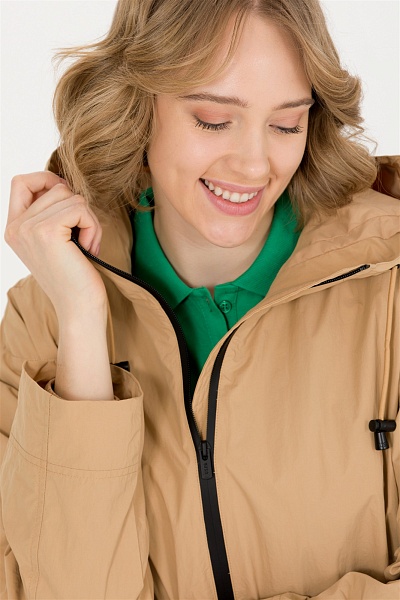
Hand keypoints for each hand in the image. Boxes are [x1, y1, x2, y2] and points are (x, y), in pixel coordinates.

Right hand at [5, 171, 106, 320]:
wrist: (79, 307)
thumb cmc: (74, 276)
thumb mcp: (56, 241)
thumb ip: (51, 213)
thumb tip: (64, 183)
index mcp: (13, 228)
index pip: (21, 182)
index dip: (47, 180)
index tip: (69, 202)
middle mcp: (15, 227)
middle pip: (55, 187)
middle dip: (79, 209)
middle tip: (84, 238)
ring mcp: (28, 228)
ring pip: (70, 196)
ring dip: (89, 220)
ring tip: (86, 245)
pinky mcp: (46, 231)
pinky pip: (80, 208)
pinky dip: (92, 227)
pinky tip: (88, 249)